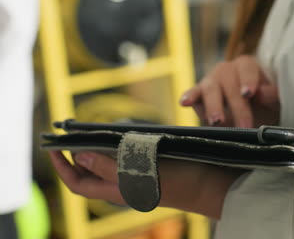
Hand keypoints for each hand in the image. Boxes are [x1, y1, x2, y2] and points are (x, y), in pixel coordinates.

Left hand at [49, 151, 242, 217]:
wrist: (209, 184)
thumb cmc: (176, 180)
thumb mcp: (139, 173)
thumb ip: (108, 166)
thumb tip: (79, 156)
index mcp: (117, 191)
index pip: (79, 184)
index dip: (62, 168)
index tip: (52, 148)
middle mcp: (123, 186)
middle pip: (90, 174)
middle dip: (76, 157)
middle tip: (69, 137)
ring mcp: (136, 177)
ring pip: (107, 164)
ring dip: (96, 149)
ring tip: (91, 134)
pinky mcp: (149, 169)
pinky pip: (124, 159)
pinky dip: (116, 147)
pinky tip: (120, 136)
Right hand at [180, 55, 279, 127]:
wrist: (253, 113)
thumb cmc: (265, 103)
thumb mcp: (275, 100)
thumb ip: (272, 95)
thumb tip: (261, 94)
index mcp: (247, 65)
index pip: (247, 68)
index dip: (248, 80)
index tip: (248, 94)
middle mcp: (227, 70)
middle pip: (229, 82)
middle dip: (236, 105)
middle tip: (243, 126)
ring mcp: (211, 81)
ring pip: (210, 89)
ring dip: (214, 106)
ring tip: (217, 121)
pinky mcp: (199, 94)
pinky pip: (193, 93)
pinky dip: (189, 97)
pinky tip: (184, 102)